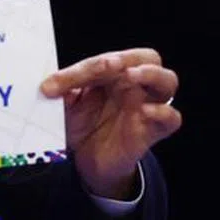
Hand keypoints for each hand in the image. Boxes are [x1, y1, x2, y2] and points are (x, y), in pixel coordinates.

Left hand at [40, 48, 181, 198]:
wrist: (88, 161)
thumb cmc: (82, 125)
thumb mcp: (67, 106)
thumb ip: (62, 92)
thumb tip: (47, 84)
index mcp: (113, 74)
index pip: (106, 60)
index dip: (81, 69)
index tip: (52, 85)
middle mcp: (133, 85)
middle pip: (147, 58)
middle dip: (126, 58)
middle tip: (108, 65)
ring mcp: (147, 105)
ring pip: (168, 80)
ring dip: (151, 74)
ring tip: (131, 76)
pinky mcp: (153, 131)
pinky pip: (172, 117)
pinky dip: (163, 112)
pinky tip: (145, 111)